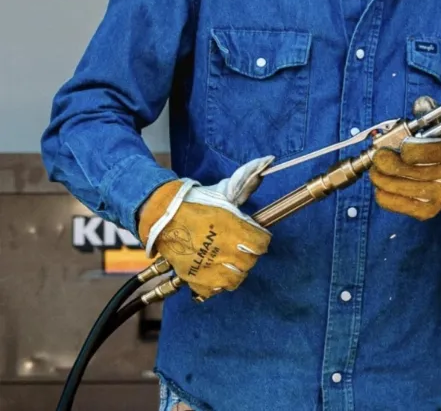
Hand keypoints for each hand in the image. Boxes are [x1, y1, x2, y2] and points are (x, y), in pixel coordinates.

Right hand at [138, 156, 272, 300]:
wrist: (162, 217)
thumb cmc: (195, 204)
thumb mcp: (223, 191)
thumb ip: (247, 181)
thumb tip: (268, 160)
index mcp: (234, 229)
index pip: (262, 244)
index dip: (260, 240)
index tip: (255, 236)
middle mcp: (225, 251)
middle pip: (250, 262)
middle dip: (248, 254)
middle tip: (239, 246)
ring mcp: (210, 268)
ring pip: (236, 278)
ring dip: (235, 270)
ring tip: (229, 260)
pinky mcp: (196, 279)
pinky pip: (216, 290)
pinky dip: (218, 283)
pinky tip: (216, 271)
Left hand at [369, 119, 440, 220]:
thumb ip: (431, 111)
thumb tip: (420, 103)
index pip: (424, 151)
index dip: (405, 148)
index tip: (397, 144)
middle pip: (411, 172)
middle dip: (387, 163)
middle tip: (378, 156)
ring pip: (405, 189)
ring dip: (383, 180)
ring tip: (375, 171)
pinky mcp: (435, 209)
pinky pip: (406, 207)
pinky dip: (388, 198)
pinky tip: (381, 188)